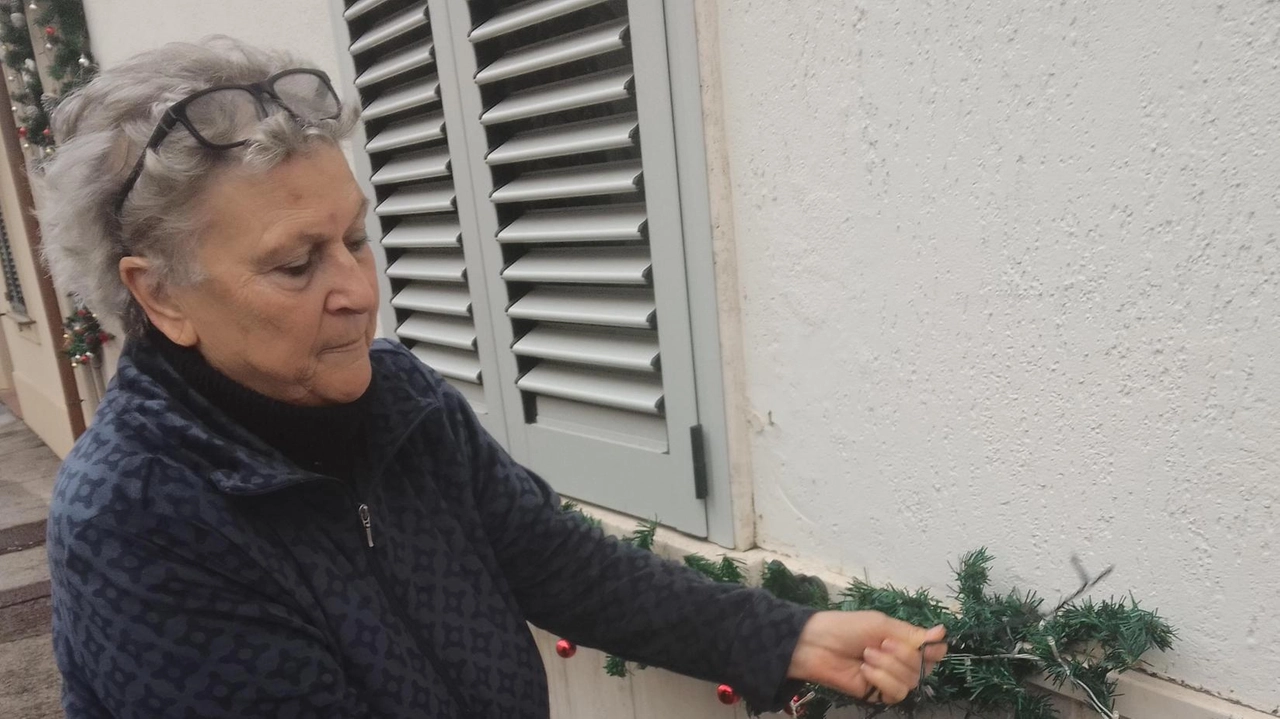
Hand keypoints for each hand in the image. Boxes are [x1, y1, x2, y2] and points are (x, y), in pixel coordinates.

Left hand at [787, 611, 947, 703]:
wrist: (817, 644)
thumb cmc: (847, 627)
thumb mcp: (881, 624)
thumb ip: (912, 633)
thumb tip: (943, 632)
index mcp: (902, 641)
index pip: (933, 652)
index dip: (934, 651)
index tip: (928, 646)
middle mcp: (899, 661)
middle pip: (924, 668)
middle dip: (903, 655)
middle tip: (881, 644)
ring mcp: (888, 678)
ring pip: (910, 682)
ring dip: (889, 666)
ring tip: (866, 655)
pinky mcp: (876, 693)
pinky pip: (895, 693)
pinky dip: (882, 680)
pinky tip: (865, 671)